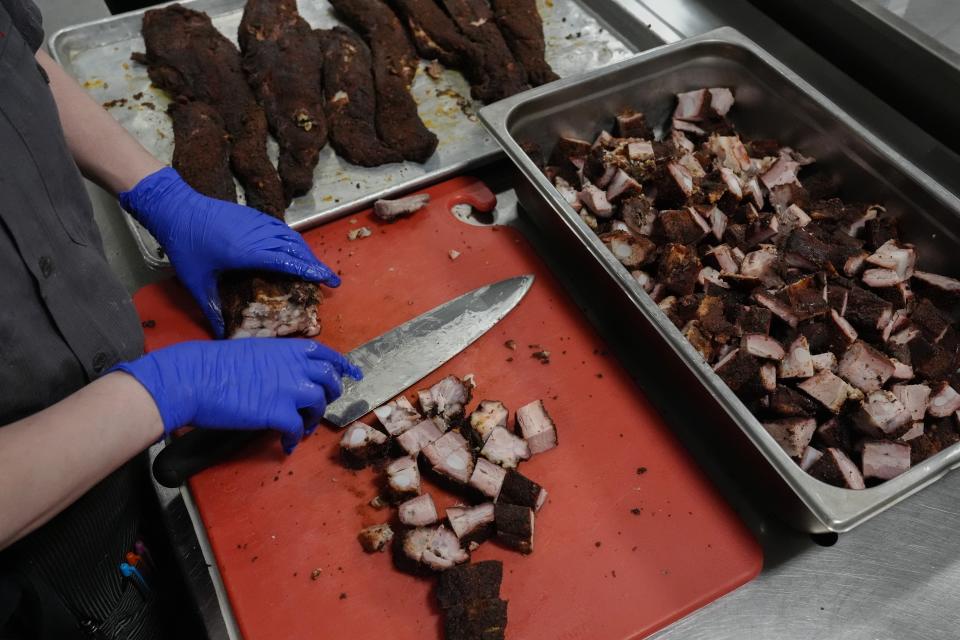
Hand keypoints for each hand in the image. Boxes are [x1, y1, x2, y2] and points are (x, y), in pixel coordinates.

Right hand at [111, 339, 361, 452]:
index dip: (342, 366)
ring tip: (300, 429)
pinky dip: (294, 438)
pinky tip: (286, 444)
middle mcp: (295, 366)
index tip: (352, 375)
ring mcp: (289, 389)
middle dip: (329, 395)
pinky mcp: (277, 412)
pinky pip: (297, 429)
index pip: (327, 355)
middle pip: (329, 381)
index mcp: (289, 349)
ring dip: (312, 419)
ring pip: (318, 405)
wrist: (193, 377)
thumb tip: (283, 375)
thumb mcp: (253, 350)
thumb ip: (276, 361)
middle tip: (318, 407)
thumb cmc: (213, 363)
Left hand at [119, 167, 338, 337]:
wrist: (176, 208)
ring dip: (307, 252)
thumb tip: (219, 334)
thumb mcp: (195, 281)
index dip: (310, 270)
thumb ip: (210, 307)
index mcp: (246, 252)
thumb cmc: (185, 245)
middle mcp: (257, 235)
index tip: (328, 280)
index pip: (287, 261)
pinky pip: (281, 229)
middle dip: (315, 264)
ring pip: (291, 237)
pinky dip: (294, 241)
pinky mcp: (253, 217)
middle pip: (295, 249)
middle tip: (329, 280)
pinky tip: (296, 251)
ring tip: (316, 267)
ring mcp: (256, 223)